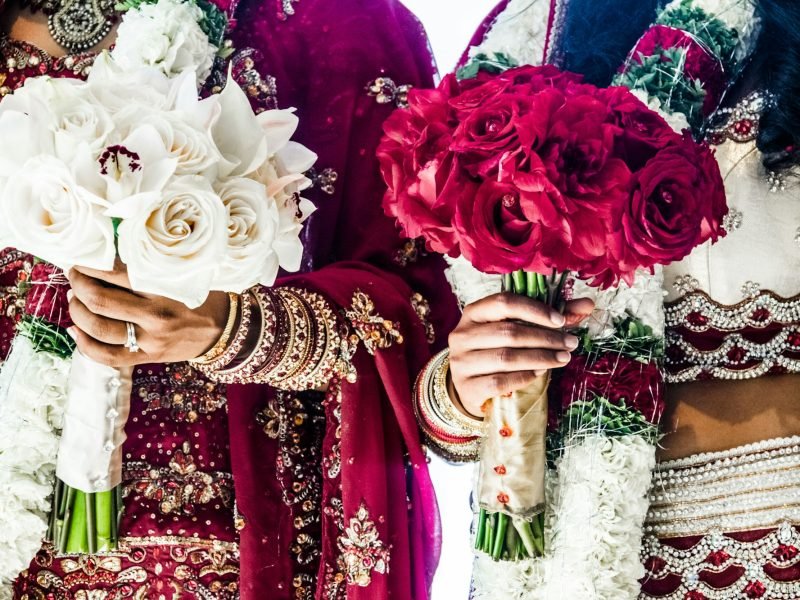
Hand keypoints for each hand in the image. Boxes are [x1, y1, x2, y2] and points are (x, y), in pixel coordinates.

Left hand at [66, 262, 229, 367]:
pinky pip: (106, 356)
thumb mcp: (185, 275)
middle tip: (75, 275)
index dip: (92, 265)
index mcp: (166, 290)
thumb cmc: (204, 297)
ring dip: (77, 311)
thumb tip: (112, 256)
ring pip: (98, 327)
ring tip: (75, 299)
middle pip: (101, 300)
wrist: (224, 330)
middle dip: (79, 285)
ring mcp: (150, 340)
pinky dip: (84, 344)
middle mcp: (156, 316)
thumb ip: (154, 268)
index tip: (83, 259)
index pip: (117, 274)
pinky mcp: (147, 357)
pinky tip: (75, 330)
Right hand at [448, 293, 594, 417]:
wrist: (469, 387)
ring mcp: (461, 362)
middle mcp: (462, 334)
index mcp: (473, 313)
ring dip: (540, 358)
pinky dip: (524, 377)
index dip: (535, 309)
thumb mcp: (515, 329)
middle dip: (545, 338)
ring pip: (505, 357)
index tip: (561, 321)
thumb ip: (548, 317)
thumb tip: (587, 304)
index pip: (504, 302)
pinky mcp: (466, 387)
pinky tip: (541, 374)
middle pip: (508, 332)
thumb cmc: (495, 351)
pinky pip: (499, 381)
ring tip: (562, 358)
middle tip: (570, 343)